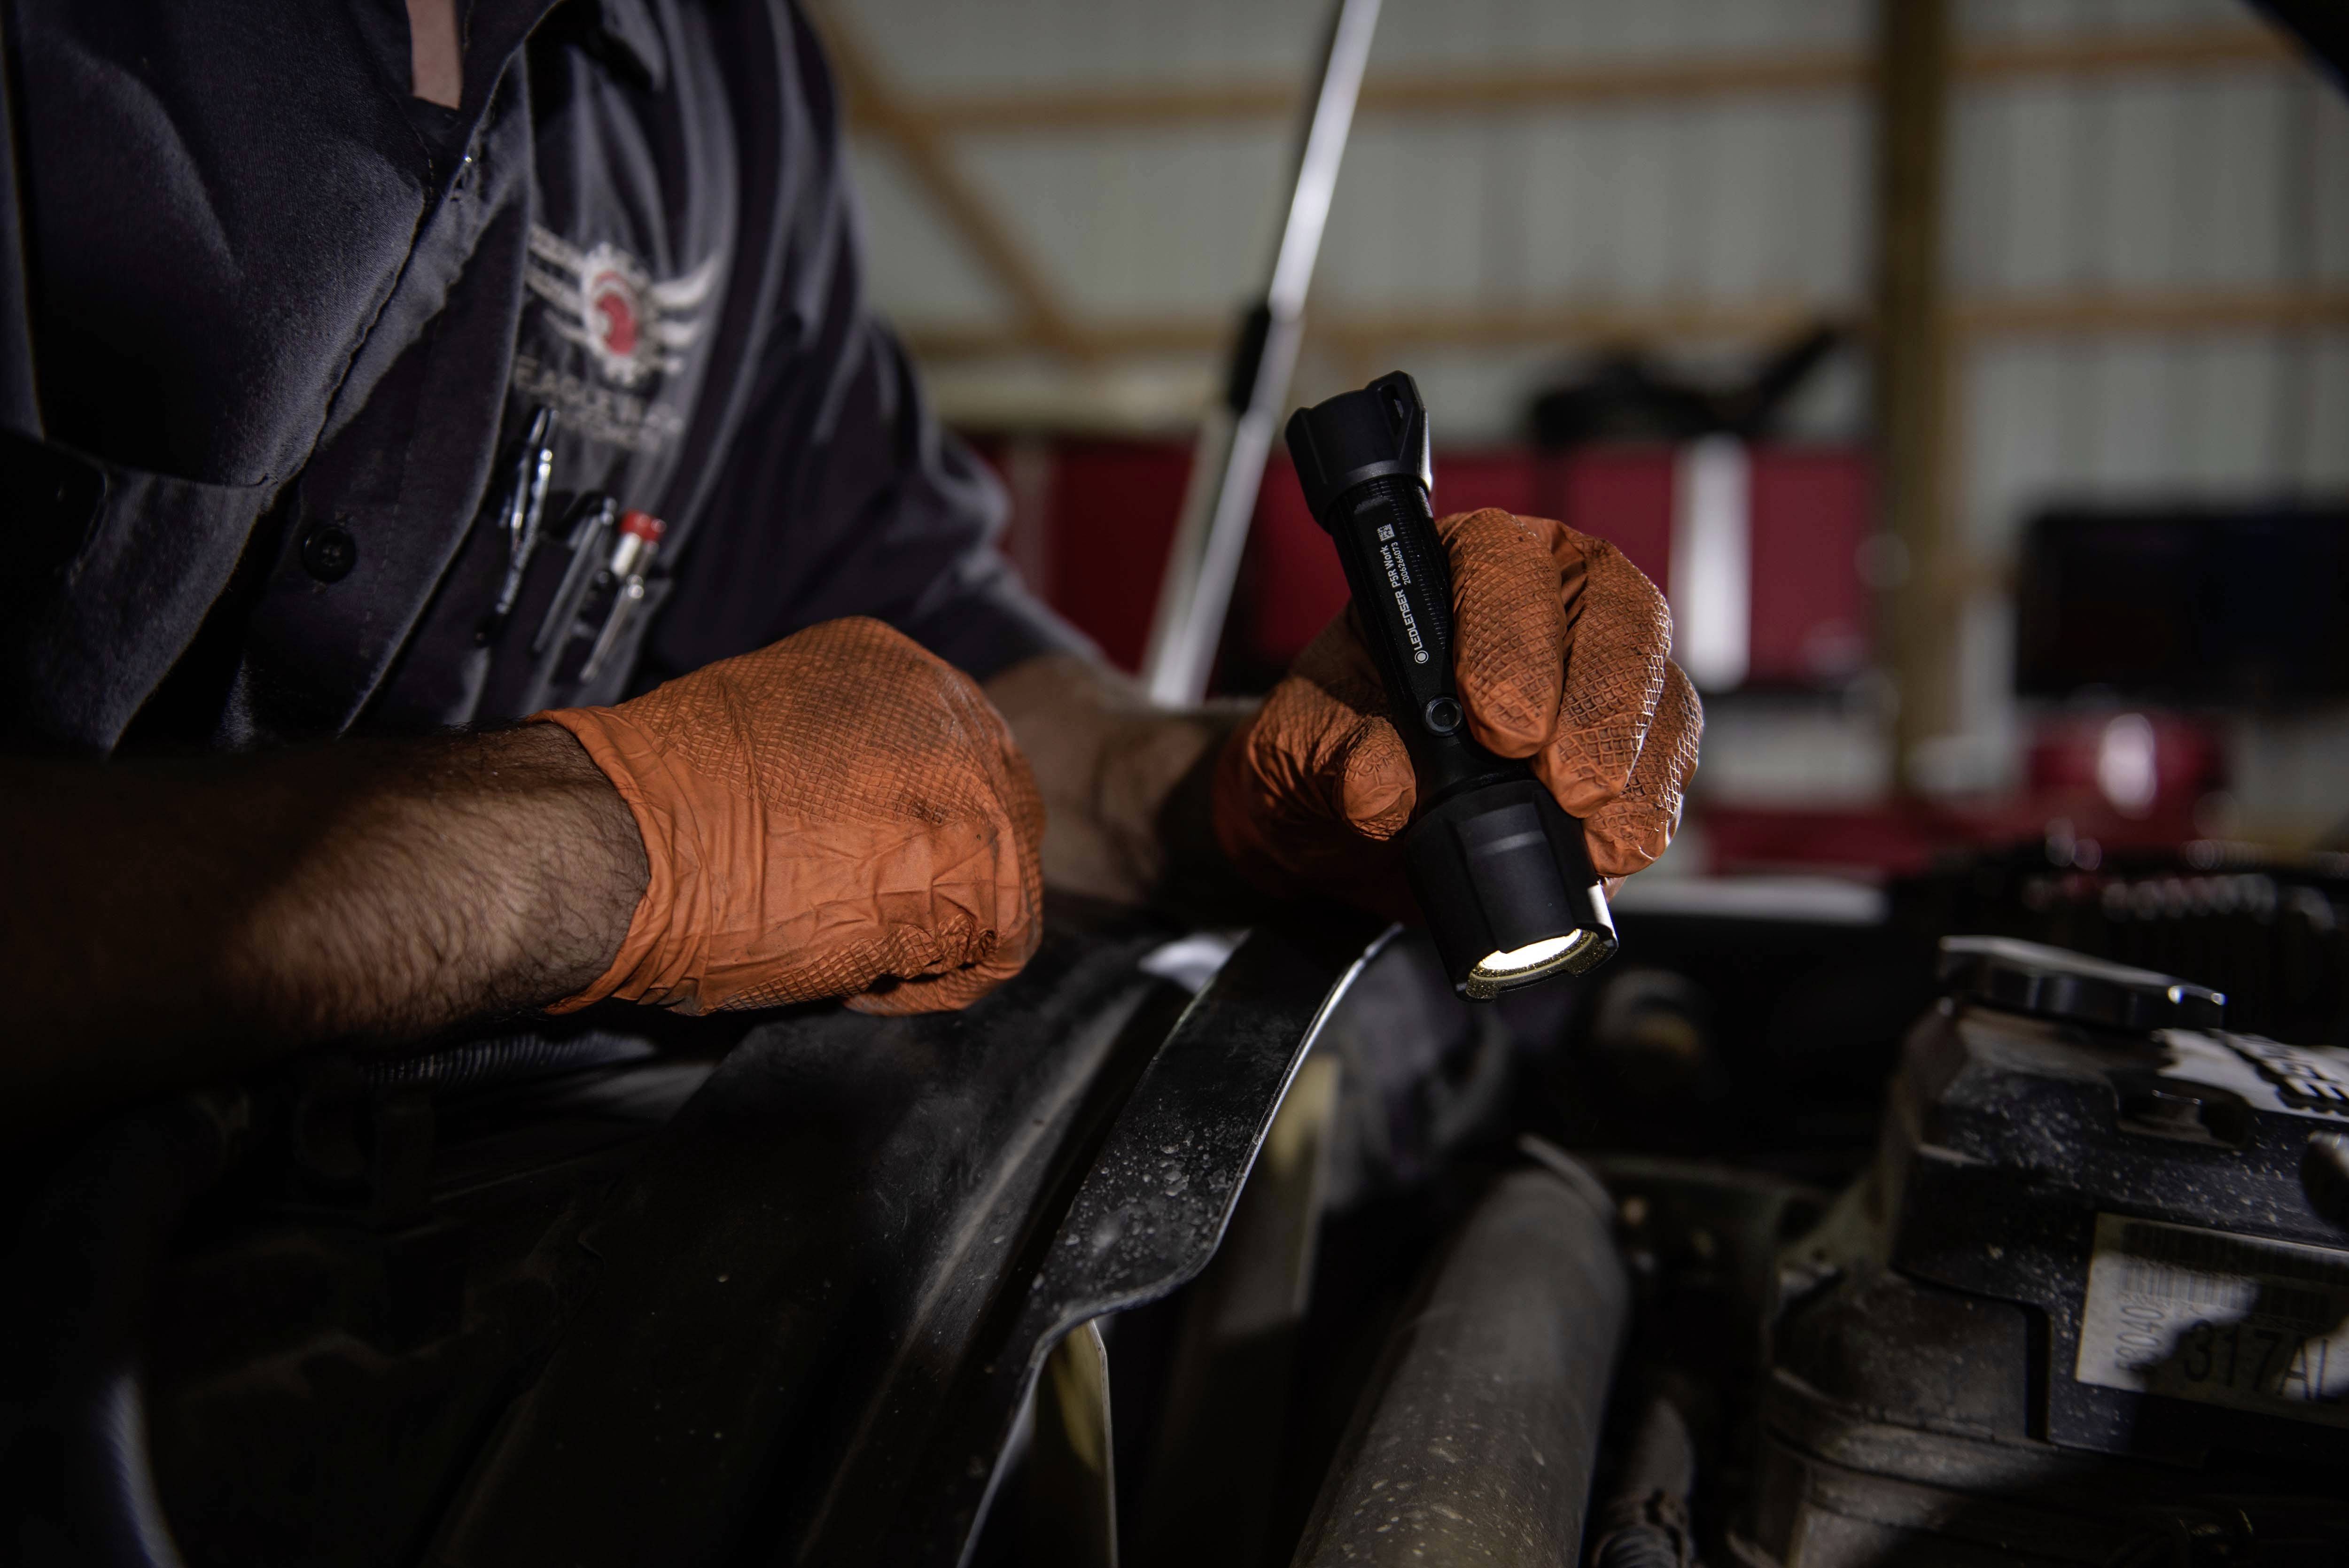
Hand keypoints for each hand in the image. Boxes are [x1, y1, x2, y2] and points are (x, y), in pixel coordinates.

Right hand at [541, 617, 1044, 1014]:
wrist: (632, 843)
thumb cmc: (664, 808)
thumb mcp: (767, 739)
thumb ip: (839, 765)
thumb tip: (863, 821)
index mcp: (896, 669)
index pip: (949, 766)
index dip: (906, 835)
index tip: (858, 870)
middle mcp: (952, 709)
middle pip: (991, 815)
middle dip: (932, 881)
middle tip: (863, 921)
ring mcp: (977, 782)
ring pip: (1001, 880)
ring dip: (929, 931)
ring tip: (846, 946)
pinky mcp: (985, 867)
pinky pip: (1001, 944)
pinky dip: (935, 981)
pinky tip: (862, 977)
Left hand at [1212, 509, 1700, 911]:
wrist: (1345, 827)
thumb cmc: (1331, 749)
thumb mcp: (1305, 746)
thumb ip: (1340, 754)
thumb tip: (1384, 787)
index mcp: (1464, 563)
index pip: (1510, 565)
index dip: (1517, 643)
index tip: (1499, 728)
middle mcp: (1553, 598)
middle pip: (1620, 619)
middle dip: (1602, 711)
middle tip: (1566, 789)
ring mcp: (1607, 671)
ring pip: (1661, 693)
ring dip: (1637, 771)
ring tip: (1593, 835)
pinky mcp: (1634, 745)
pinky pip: (1670, 764)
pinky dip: (1648, 812)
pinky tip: (1613, 850)